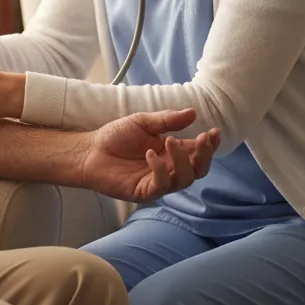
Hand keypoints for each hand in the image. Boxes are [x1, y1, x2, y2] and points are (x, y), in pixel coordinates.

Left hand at [79, 109, 220, 202]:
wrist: (90, 150)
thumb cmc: (116, 136)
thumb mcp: (143, 122)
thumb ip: (167, 120)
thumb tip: (193, 112)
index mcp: (172, 151)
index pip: (198, 151)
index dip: (209, 144)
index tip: (213, 132)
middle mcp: (170, 168)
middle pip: (198, 169)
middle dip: (205, 155)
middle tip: (202, 138)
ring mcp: (159, 181)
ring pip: (185, 179)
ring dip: (182, 160)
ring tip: (168, 140)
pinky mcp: (145, 191)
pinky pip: (162, 185)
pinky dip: (160, 170)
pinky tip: (150, 154)